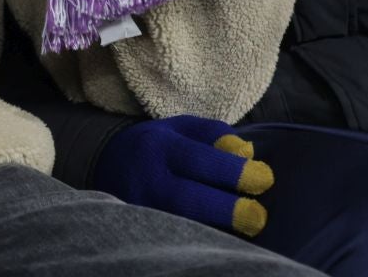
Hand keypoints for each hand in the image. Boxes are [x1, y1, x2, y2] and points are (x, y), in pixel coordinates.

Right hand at [92, 115, 274, 237]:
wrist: (102, 164)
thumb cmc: (154, 146)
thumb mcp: (179, 128)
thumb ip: (213, 135)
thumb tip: (247, 152)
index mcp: (158, 146)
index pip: (199, 159)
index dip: (234, 172)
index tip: (264, 179)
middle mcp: (147, 179)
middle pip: (189, 199)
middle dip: (228, 209)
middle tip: (259, 216)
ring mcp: (141, 209)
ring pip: (182, 224)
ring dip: (217, 229)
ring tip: (247, 229)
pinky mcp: (140, 229)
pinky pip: (173, 237)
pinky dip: (200, 239)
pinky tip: (220, 238)